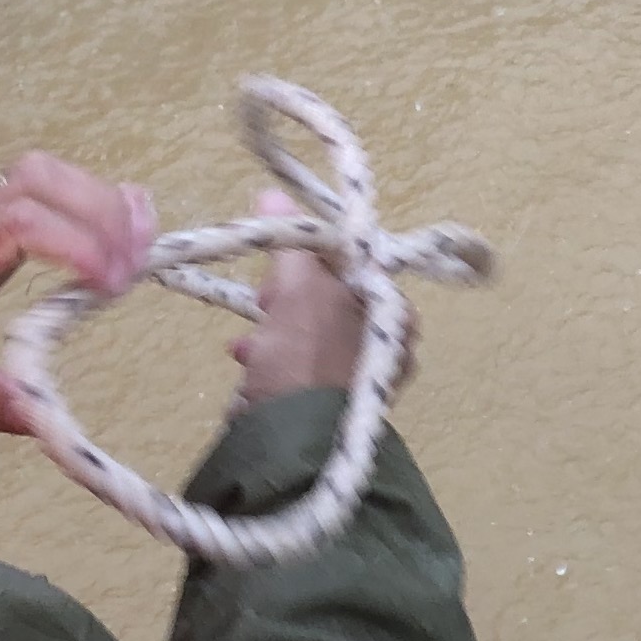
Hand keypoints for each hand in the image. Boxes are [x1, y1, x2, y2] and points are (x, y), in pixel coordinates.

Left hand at [0, 153, 157, 434]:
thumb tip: (45, 412)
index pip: (15, 224)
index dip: (74, 242)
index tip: (110, 285)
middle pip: (35, 181)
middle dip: (96, 211)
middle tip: (137, 263)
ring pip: (40, 178)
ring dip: (97, 201)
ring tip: (142, 243)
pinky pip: (40, 195)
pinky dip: (86, 203)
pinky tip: (121, 227)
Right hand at [231, 187, 385, 402]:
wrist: (295, 444)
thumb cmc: (306, 356)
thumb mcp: (299, 290)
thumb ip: (291, 244)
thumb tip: (272, 195)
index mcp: (393, 310)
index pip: (351, 264)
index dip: (309, 257)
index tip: (277, 266)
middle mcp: (388, 344)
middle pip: (330, 298)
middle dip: (287, 296)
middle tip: (262, 301)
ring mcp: (363, 379)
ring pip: (313, 333)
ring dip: (275, 328)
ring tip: (247, 342)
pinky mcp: (333, 406)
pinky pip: (303, 367)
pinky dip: (275, 359)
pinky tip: (247, 362)